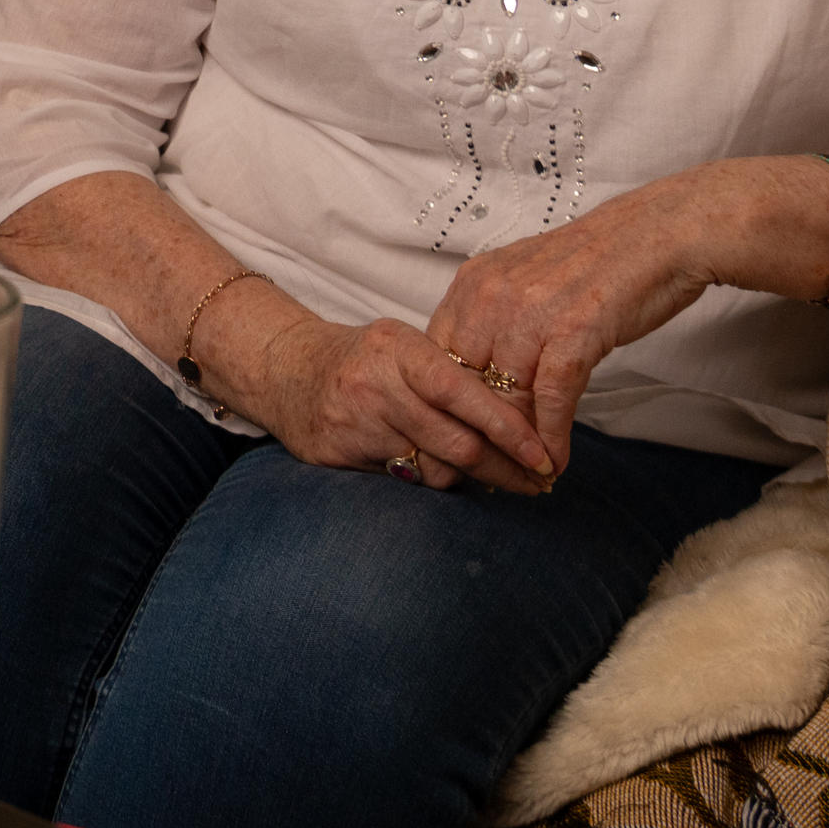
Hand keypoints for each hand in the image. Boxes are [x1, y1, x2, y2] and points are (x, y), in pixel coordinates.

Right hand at [214, 301, 559, 491]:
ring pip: (434, 470)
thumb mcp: (405, 345)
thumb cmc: (364, 357)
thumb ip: (452, 374)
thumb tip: (520, 416)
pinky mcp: (337, 455)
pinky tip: (440, 471)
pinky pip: (402, 481)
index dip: (510, 429)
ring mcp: (355, 424)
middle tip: (538, 482)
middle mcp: (376, 387)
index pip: (466, 394)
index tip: (544, 455)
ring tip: (495, 477)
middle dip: (506, 469)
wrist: (285, 368)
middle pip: (458, 443)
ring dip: (471, 480)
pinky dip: (429, 479)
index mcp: (400, 350)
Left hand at [422, 173, 739, 463]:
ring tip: (524, 477)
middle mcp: (491, 296)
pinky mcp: (573, 331)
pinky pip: (550, 399)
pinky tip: (555, 462)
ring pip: (505, 399)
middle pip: (464, 387)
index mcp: (473, 284)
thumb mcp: (526, 285)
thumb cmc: (598, 263)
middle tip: (488, 474)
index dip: (446, 408)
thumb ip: (495, 325)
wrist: (660, 234)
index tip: (457, 442)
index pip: (436, 360)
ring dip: (516, 447)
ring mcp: (529, 313)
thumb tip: (480, 380)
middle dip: (477, 436)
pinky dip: (552, 437)